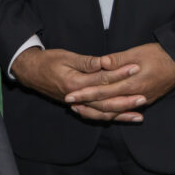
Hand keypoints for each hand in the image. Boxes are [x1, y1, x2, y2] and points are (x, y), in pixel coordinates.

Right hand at [11, 47, 145, 122]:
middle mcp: (76, 98)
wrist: (31, 73)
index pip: (102, 79)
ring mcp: (77, 104)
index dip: (120, 74)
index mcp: (74, 83)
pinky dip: (110, 118)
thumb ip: (87, 62)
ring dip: (121, 114)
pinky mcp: (78, 106)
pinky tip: (123, 118)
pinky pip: (96, 115)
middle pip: (105, 102)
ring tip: (139, 114)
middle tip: (144, 97)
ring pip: (102, 113)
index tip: (135, 68)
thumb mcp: (67, 57)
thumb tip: (105, 62)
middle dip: (125, 100)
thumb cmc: (48, 61)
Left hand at [64, 42, 174, 120]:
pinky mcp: (145, 101)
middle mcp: (135, 96)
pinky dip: (111, 113)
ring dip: (96, 111)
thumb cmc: (160, 55)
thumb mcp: (138, 53)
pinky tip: (101, 112)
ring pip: (114, 111)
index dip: (85, 93)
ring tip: (80, 109)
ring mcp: (141, 101)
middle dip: (86, 104)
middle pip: (106, 105)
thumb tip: (102, 63)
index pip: (103, 91)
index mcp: (132, 84)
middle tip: (69, 103)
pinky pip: (124, 110)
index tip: (70, 94)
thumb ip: (118, 59)